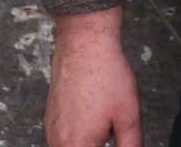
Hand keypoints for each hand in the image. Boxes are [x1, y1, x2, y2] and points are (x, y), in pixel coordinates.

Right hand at [45, 7, 140, 146]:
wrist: (84, 43)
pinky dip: (78, 135)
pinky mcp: (50, 118)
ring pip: (70, 146)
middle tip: (111, 131)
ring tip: (102, 123)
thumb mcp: (129, 116)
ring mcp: (51, 129)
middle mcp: (58, 141)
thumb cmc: (104, 73)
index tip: (114, 138)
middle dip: (97, 144)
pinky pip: (63, 137)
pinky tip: (92, 118)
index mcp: (77, 145)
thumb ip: (131, 145)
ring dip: (87, 142)